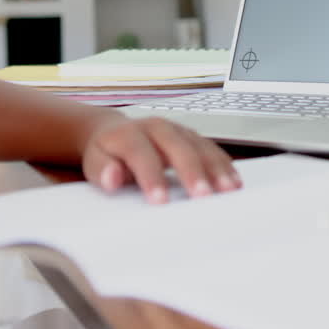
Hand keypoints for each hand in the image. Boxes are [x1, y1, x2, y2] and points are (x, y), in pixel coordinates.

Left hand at [81, 116, 241, 203]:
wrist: (114, 132)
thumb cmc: (107, 154)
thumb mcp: (94, 162)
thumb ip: (102, 170)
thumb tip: (112, 177)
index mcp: (128, 133)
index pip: (140, 153)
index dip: (151, 176)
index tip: (160, 201)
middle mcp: (156, 127)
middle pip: (177, 145)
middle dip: (191, 171)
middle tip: (203, 196)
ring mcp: (177, 131)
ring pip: (199, 146)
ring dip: (215, 168)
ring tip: (228, 190)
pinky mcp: (192, 138)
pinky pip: (211, 149)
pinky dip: (224, 165)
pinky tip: (234, 182)